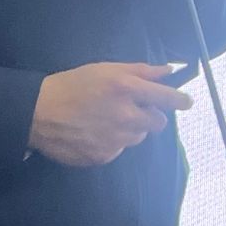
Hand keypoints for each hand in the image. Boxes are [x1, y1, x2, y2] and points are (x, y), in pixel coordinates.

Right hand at [28, 62, 191, 167]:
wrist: (38, 113)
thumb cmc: (73, 85)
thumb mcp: (106, 69)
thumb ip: (141, 71)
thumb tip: (169, 71)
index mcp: (127, 89)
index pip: (167, 98)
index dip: (180, 100)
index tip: (187, 102)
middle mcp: (125, 116)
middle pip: (158, 122)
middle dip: (151, 115)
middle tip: (134, 109)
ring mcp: (115, 139)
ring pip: (138, 136)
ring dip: (132, 128)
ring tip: (108, 119)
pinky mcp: (103, 156)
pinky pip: (119, 149)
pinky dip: (113, 141)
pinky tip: (95, 132)